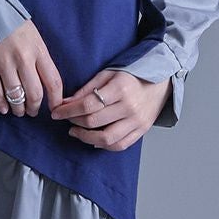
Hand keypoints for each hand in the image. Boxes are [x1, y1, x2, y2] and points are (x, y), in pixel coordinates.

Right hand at [0, 19, 63, 117]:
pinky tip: (4, 108)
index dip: (56, 99)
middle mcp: (24, 59)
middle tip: (33, 111)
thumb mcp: (35, 38)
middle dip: (35, 108)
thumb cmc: (15, 25)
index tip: (56, 108)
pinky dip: (1, 104)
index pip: (53, 81)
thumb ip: (41, 59)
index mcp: (39, 50)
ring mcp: (4, 64)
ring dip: (19, 109)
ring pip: (16, 96)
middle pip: (35, 94)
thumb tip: (47, 83)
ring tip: (20, 111)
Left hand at [49, 68, 172, 150]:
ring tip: (75, 131)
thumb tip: (66, 102)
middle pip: (94, 121)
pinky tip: (93, 139)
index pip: (88, 104)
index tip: (56, 112)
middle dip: (74, 122)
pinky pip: (119, 145)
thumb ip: (88, 88)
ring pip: (106, 139)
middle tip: (64, 119)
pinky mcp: (142, 130)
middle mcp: (129, 107)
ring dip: (85, 137)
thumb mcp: (109, 73)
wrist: (162, 81)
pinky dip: (103, 145)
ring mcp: (137, 121)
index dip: (68, 110)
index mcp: (120, 88)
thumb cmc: (134, 74)